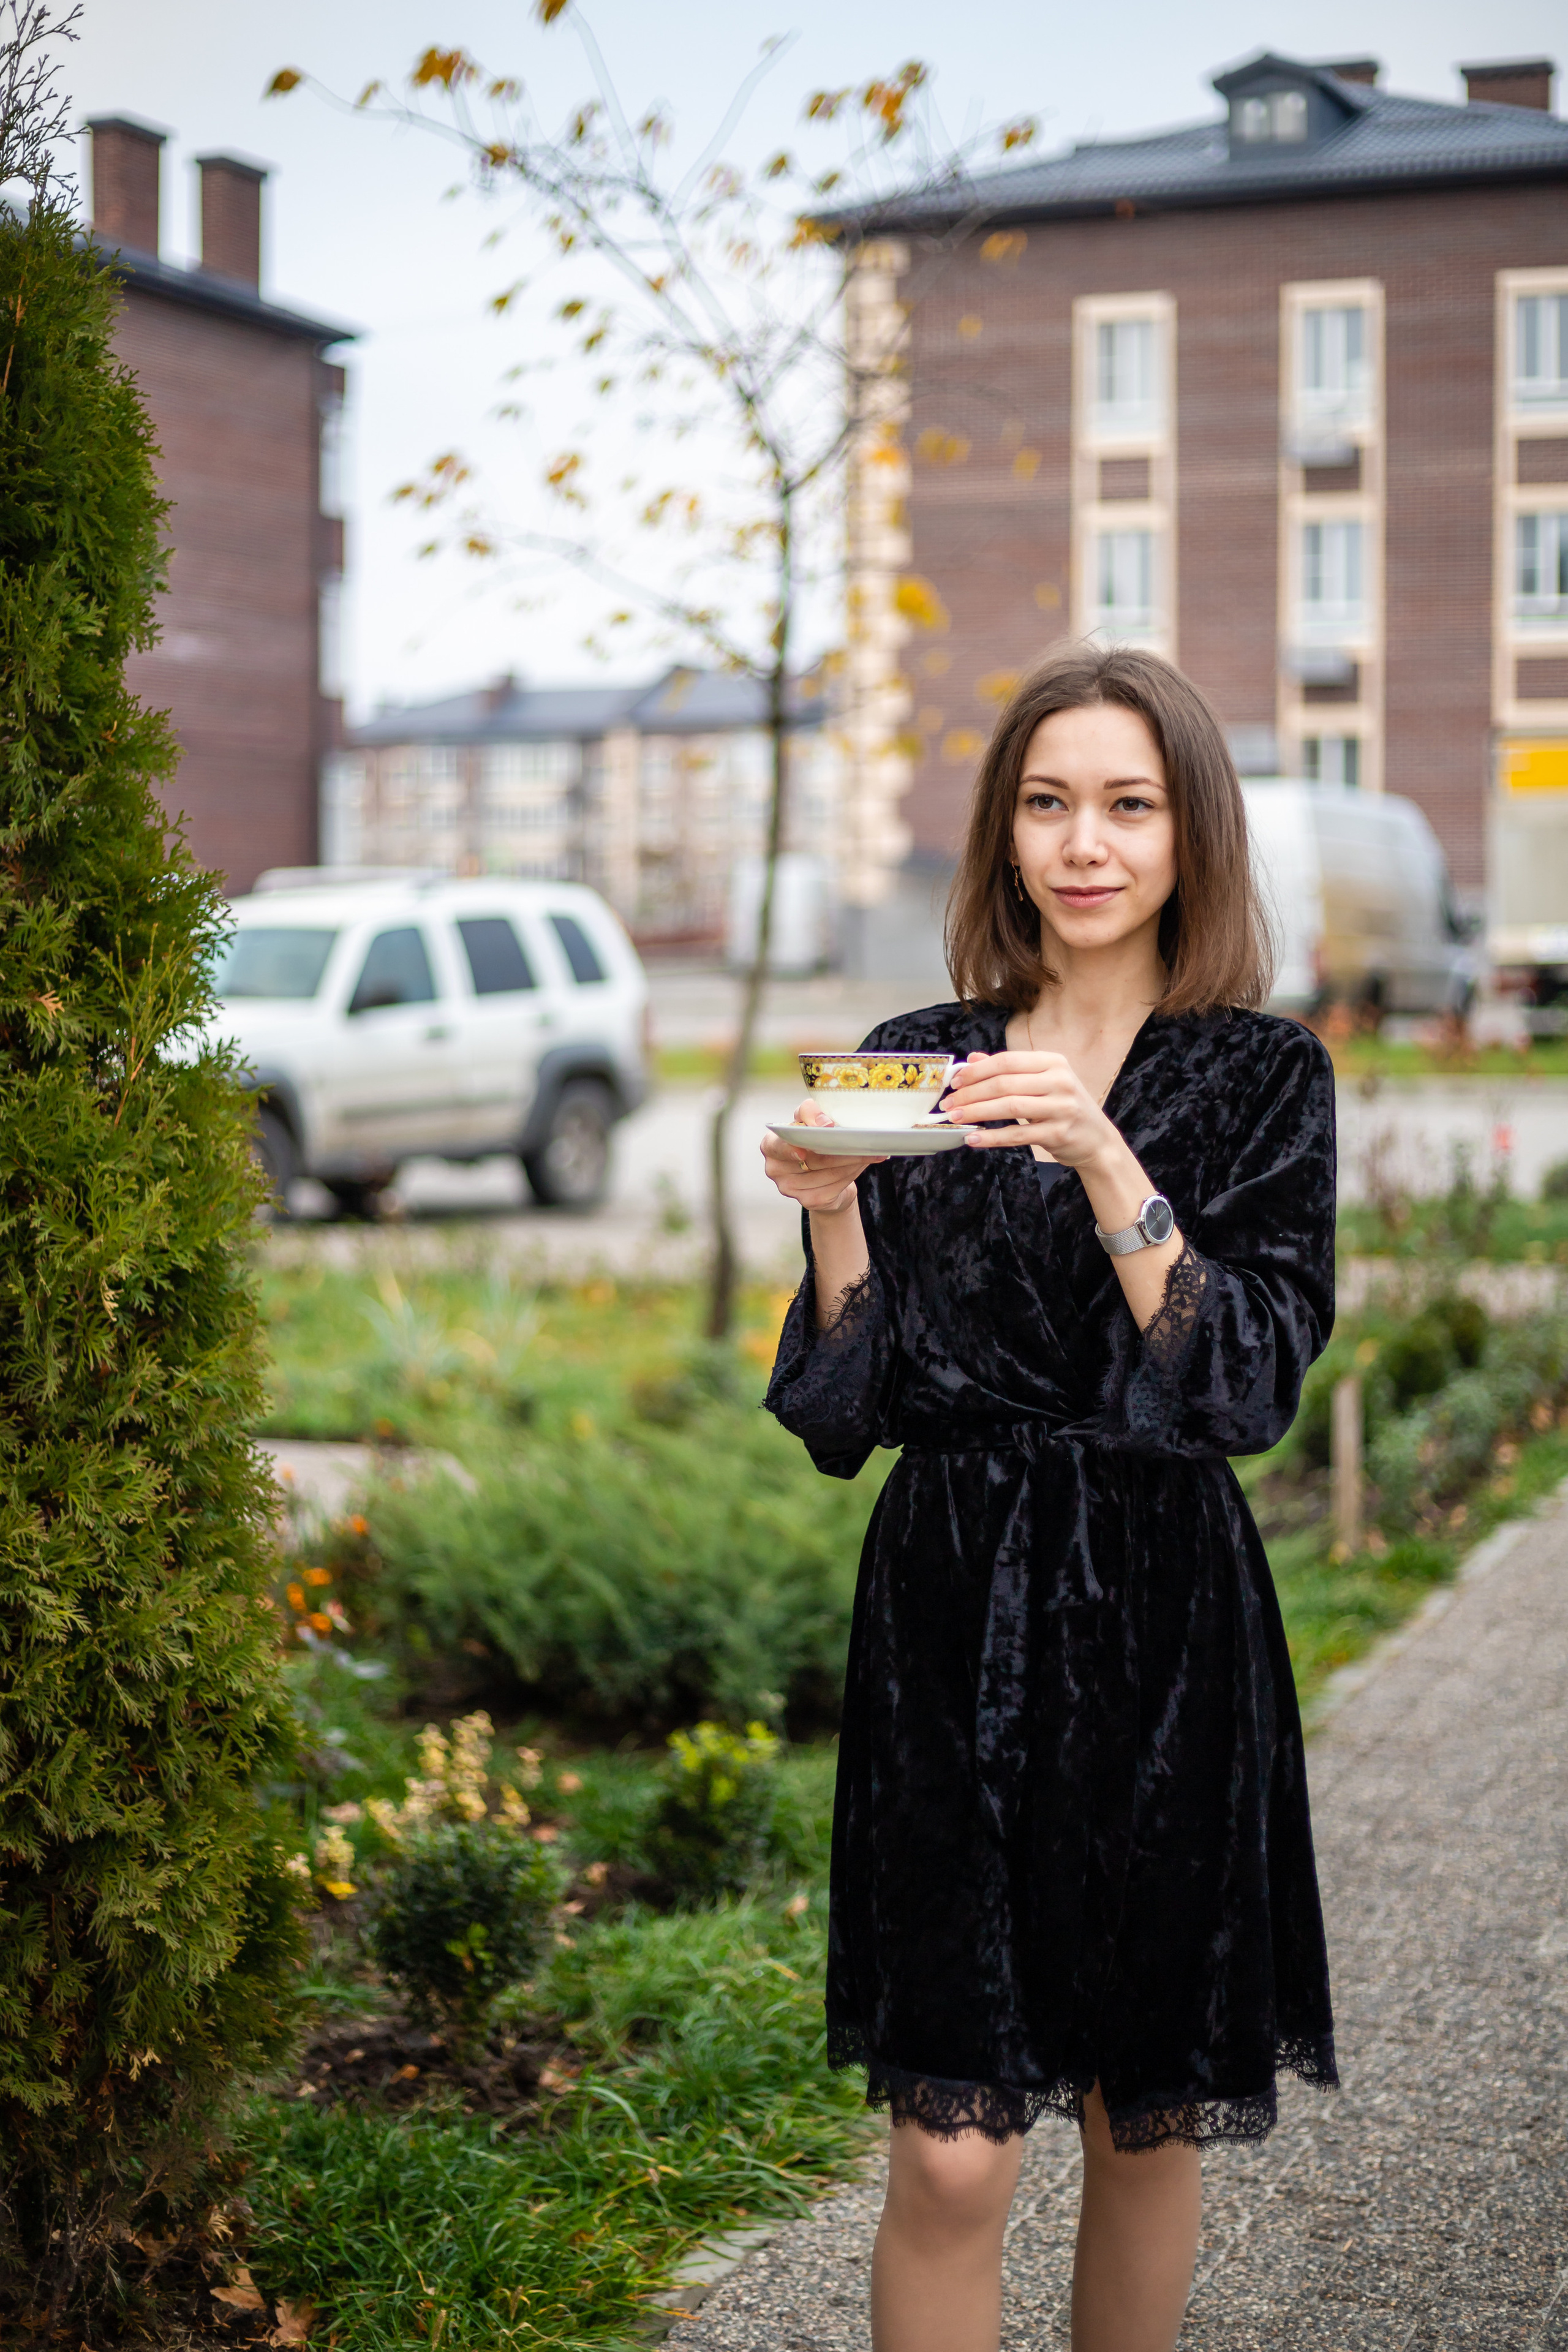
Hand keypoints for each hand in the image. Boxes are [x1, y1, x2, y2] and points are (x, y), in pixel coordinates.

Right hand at [760, 1099, 886, 1214]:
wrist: (822, 1173)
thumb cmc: (812, 1142)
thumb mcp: (808, 1120)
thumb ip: (810, 1113)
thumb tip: (825, 1124)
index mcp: (771, 1145)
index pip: (777, 1144)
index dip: (790, 1147)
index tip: (806, 1148)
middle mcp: (775, 1169)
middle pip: (812, 1159)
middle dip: (840, 1149)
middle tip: (863, 1141)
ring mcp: (790, 1188)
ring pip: (828, 1172)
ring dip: (852, 1161)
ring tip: (869, 1151)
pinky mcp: (808, 1201)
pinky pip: (835, 1186)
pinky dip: (852, 1173)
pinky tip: (862, 1164)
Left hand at [941, 1050, 1115, 1169]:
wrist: (1096, 1139)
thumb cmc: (1063, 1107)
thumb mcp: (1042, 1082)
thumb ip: (1009, 1070)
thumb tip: (972, 1059)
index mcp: (1054, 1062)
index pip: (1007, 1061)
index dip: (977, 1071)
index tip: (955, 1081)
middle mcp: (1060, 1081)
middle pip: (1004, 1083)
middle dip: (970, 1093)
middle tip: (948, 1104)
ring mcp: (1061, 1107)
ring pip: (1009, 1106)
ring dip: (976, 1112)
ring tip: (954, 1118)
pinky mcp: (1058, 1133)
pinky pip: (1017, 1134)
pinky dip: (992, 1137)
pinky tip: (973, 1137)